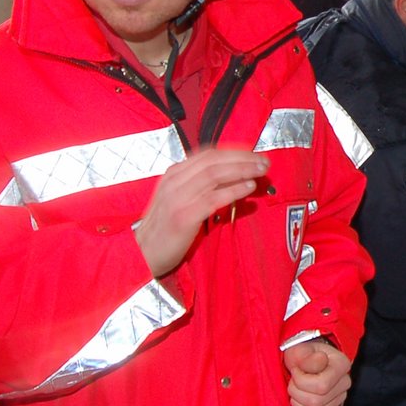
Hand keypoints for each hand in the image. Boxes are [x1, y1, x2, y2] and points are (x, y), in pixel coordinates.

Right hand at [134, 149, 268, 278]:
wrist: (141, 253)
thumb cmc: (164, 228)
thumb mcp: (178, 198)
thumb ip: (200, 186)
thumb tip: (232, 177)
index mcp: (174, 174)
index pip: (208, 154)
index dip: (234, 152)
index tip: (254, 154)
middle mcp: (174, 181)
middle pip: (214, 161)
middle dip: (243, 158)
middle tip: (264, 161)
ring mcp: (178, 198)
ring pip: (215, 174)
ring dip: (242, 170)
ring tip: (261, 170)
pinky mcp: (183, 216)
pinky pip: (213, 198)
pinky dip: (234, 190)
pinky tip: (249, 187)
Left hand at [284, 341, 350, 405]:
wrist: (304, 361)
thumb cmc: (302, 354)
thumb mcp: (301, 350)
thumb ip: (308, 356)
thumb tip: (320, 360)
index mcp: (342, 365)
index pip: (322, 385)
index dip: (301, 381)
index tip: (295, 371)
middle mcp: (344, 384)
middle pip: (316, 402)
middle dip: (296, 393)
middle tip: (293, 382)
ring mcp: (339, 400)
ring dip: (297, 405)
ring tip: (296, 392)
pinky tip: (298, 405)